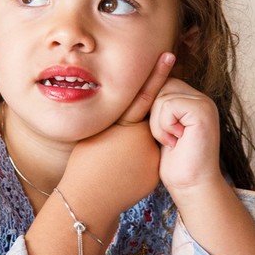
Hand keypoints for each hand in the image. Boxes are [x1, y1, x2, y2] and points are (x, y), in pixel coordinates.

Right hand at [64, 52, 174, 214]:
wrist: (89, 198)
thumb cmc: (84, 162)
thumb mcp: (97, 133)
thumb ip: (116, 122)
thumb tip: (126, 115)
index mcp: (126, 123)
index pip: (145, 95)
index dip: (157, 74)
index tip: (169, 55)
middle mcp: (144, 136)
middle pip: (146, 124)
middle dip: (135, 132)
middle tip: (116, 148)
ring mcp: (152, 155)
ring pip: (148, 144)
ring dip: (135, 151)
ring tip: (114, 166)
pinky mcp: (155, 171)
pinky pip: (149, 162)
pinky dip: (137, 167)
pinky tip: (123, 177)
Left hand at [149, 78, 224, 194]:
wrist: (190, 186)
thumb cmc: (172, 163)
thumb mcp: (159, 128)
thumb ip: (155, 106)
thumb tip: (134, 90)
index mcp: (191, 99)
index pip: (160, 83)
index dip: (150, 107)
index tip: (157, 132)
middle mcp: (200, 98)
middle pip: (160, 85)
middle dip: (153, 114)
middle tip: (165, 138)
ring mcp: (203, 103)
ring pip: (162, 96)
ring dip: (158, 124)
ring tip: (171, 142)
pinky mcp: (202, 111)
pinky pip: (168, 105)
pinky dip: (164, 127)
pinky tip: (175, 142)